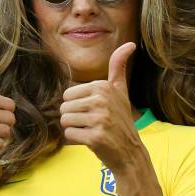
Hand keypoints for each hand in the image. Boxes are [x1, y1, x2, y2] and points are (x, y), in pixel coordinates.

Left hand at [60, 42, 139, 173]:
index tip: (93, 112)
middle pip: (64, 108)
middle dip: (74, 118)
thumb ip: (118, 67)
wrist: (130, 151)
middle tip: (91, 124)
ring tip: (91, 131)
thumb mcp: (120, 91)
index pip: (68, 94)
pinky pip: (69, 135)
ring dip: (74, 129)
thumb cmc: (121, 120)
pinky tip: (91, 140)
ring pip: (65, 121)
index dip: (76, 106)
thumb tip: (129, 44)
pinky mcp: (95, 137)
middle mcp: (102, 101)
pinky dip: (76, 140)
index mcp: (104, 87)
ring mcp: (99, 119)